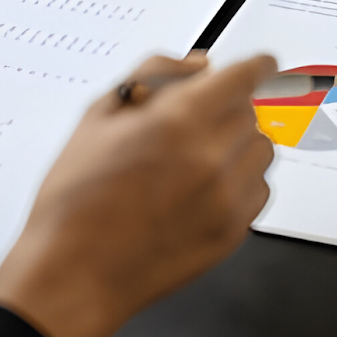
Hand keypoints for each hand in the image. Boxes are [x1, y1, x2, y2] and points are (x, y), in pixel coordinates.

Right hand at [0, 52, 276, 336]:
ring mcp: (226, 197)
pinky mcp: (233, 231)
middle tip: (194, 123)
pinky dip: (240, 182)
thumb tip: (198, 65)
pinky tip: (203, 190)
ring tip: (196, 159)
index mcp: (178, 120)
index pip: (243, 75)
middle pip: (250, 111)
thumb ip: (154, 76)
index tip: (260, 63)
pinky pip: (259, 190)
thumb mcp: (98, 117)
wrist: (75, 272)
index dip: (255, 64)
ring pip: (261, 149)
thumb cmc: (76, 201)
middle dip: (228, 108)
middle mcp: (211, 156)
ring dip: (238, 144)